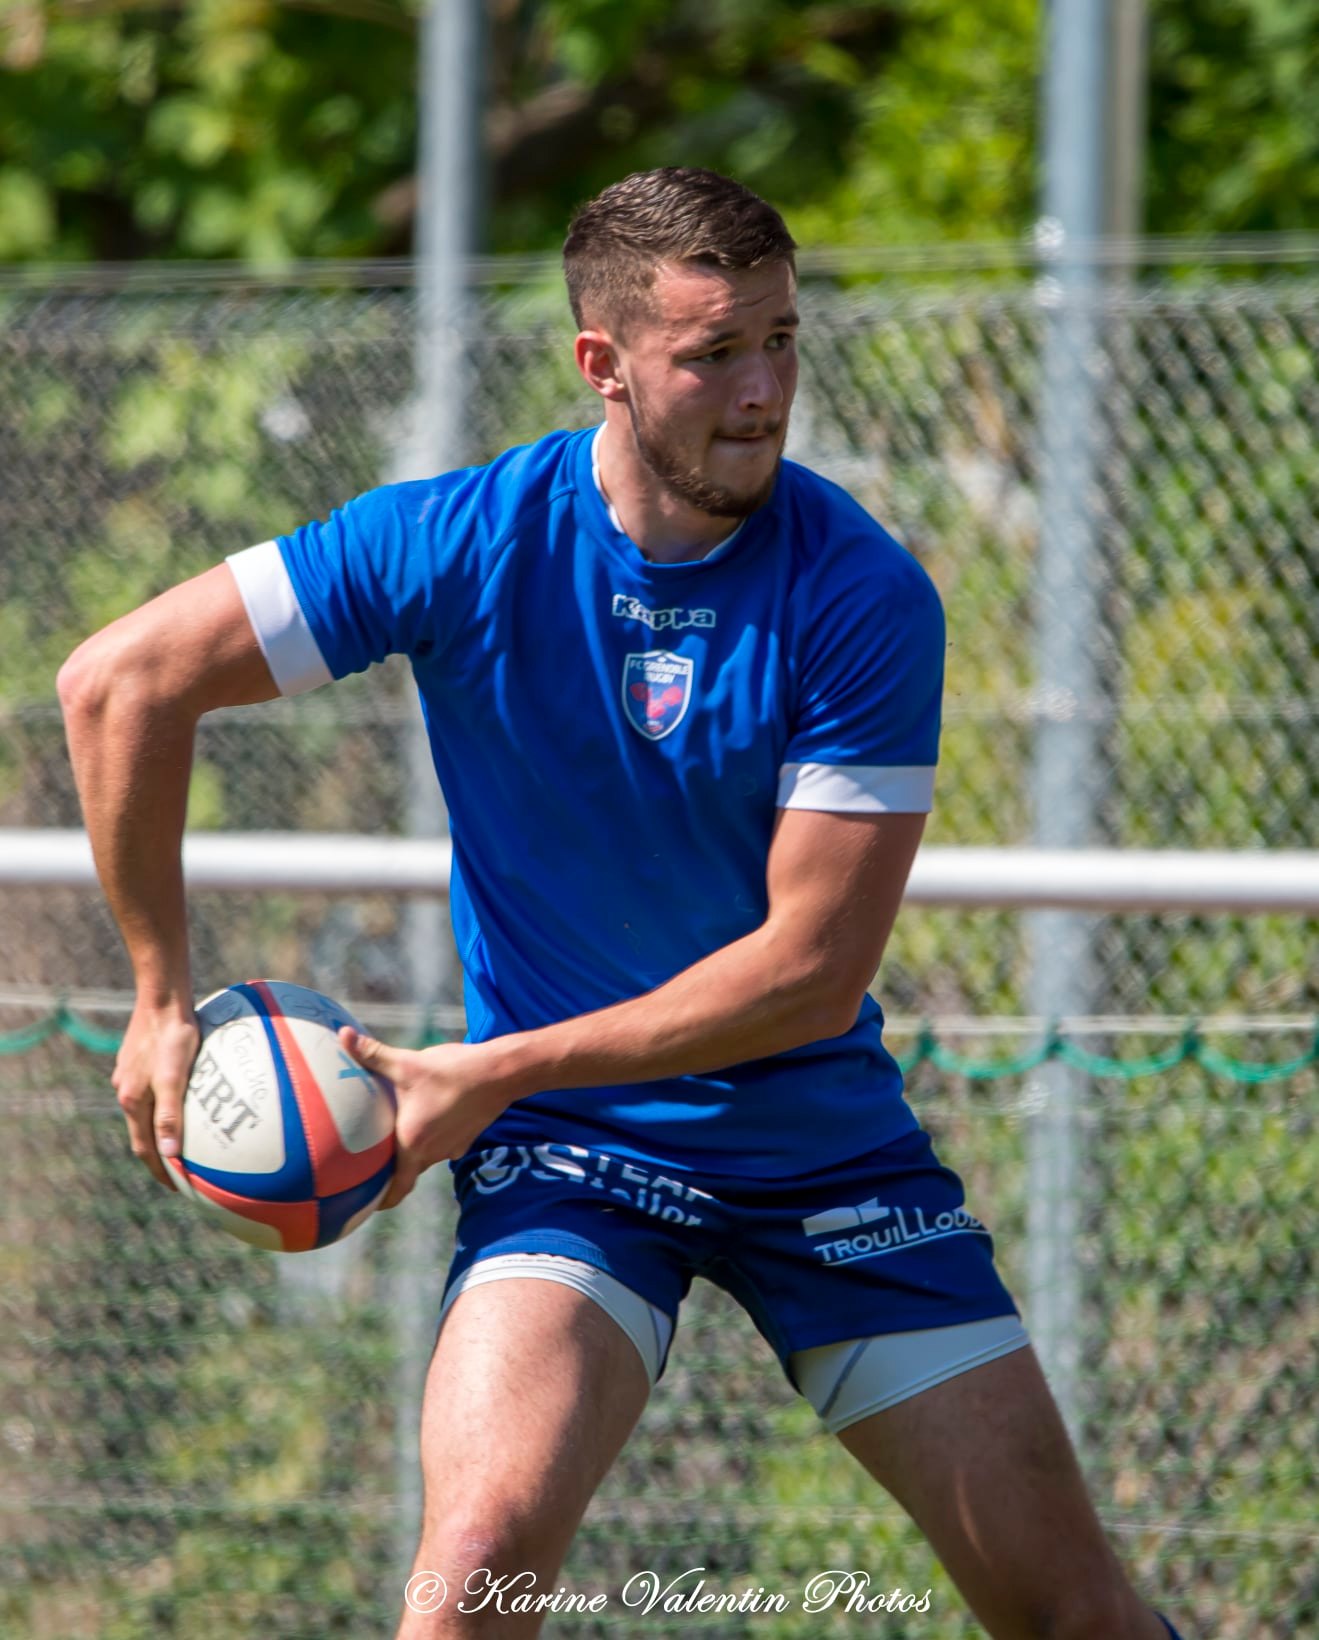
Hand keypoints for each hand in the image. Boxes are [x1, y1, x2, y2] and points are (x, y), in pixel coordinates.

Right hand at [112, 998, 200, 1189]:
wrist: (161, 998)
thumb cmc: (174, 1035)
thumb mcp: (175, 1075)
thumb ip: (171, 1113)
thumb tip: (170, 1154)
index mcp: (133, 1101)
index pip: (145, 1148)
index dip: (161, 1171)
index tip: (179, 1189)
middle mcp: (126, 1092)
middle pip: (142, 1135)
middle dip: (160, 1158)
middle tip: (183, 1175)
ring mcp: (129, 1077)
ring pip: (145, 1114)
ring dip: (160, 1133)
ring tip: (181, 1145)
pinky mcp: (137, 1062)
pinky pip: (150, 1094)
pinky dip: (162, 1109)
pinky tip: (179, 1104)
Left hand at [337, 1030, 511, 1209]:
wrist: (499, 1073)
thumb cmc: (452, 1072)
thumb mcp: (407, 1062)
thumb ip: (372, 1053)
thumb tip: (343, 1035)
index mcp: (413, 1143)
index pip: (396, 1189)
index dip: (380, 1201)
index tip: (365, 1205)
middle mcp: (433, 1153)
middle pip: (407, 1172)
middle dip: (391, 1171)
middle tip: (370, 1166)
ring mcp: (453, 1147)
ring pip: (426, 1157)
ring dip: (413, 1152)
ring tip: (396, 1138)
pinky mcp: (467, 1137)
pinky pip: (444, 1145)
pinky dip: (434, 1139)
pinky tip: (429, 1119)